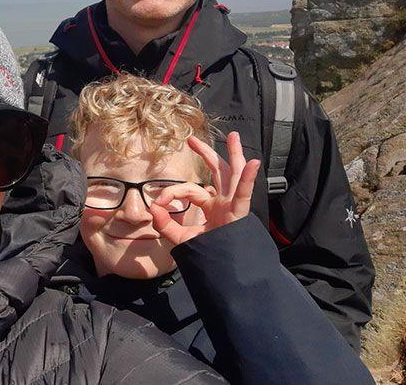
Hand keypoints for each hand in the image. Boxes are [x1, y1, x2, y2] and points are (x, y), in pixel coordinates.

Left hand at [148, 131, 261, 245]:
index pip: (189, 189)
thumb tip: (153, 208)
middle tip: (192, 139)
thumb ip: (165, 225)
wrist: (223, 270)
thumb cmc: (206, 254)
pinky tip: (253, 162)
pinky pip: (245, 193)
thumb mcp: (181, 238)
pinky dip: (248, 178)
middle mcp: (223, 202)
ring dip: (234, 154)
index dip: (171, 192)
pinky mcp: (239, 213)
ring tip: (233, 136)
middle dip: (206, 153)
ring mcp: (232, 205)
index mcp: (211, 206)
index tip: (157, 202)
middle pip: (217, 172)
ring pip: (234, 174)